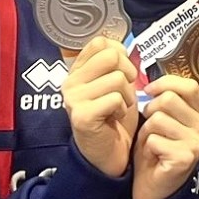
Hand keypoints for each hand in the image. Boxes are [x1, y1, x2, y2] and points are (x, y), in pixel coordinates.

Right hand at [62, 38, 137, 178]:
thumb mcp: (113, 85)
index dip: (120, 53)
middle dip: (127, 73)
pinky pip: (115, 98)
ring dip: (127, 95)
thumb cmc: (113, 118)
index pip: (100, 42)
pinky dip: (122, 109)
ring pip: (117, 78)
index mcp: (77, 71)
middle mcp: (70, 82)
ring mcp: (74, 99)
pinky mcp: (82, 115)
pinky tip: (114, 119)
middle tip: (124, 92)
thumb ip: (114, 64)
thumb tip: (124, 45)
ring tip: (119, 108)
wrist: (107, 156)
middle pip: (111, 56)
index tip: (122, 71)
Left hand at [132, 76, 198, 198]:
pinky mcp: (185, 158)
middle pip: (169, 99)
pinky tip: (154, 157)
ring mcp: (197, 144)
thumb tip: (151, 82)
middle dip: (150, 111)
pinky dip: (147, 148)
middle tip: (150, 128)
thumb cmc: (156, 149)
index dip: (166, 83)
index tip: (148, 90)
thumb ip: (165, 100)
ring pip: (158, 119)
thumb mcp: (163, 119)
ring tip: (152, 144)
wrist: (153, 187)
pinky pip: (153, 139)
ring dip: (147, 132)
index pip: (190, 86)